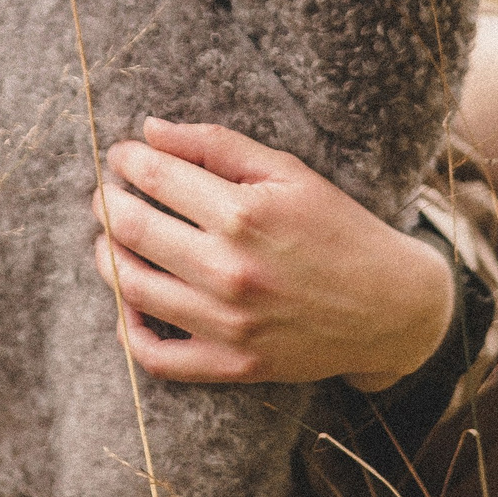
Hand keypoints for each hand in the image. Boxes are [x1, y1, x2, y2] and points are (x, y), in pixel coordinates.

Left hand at [91, 118, 452, 390]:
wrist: (391, 307)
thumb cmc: (339, 229)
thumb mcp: (288, 172)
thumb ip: (216, 144)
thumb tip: (150, 130)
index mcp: (244, 213)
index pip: (156, 177)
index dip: (126, 160)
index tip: (120, 156)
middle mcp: (229, 269)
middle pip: (131, 229)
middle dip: (107, 203)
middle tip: (106, 193)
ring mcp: (227, 324)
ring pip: (132, 288)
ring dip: (108, 257)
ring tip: (110, 239)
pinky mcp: (231, 365)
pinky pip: (155, 356)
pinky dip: (129, 328)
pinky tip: (130, 302)